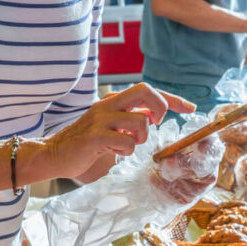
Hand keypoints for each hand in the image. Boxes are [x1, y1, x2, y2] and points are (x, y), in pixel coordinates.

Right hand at [46, 84, 195, 179]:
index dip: (173, 99)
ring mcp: (101, 119)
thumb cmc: (88, 144)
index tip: (190, 108)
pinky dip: (126, 151)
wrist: (56, 154)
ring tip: (126, 145)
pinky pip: (126, 142)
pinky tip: (113, 153)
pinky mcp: (95, 136)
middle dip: (161, 107)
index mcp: (115, 102)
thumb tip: (153, 117)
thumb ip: (131, 120)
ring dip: (141, 139)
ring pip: (140, 122)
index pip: (149, 91)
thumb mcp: (113, 127)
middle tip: (158, 124)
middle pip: (145, 90)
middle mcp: (109, 105)